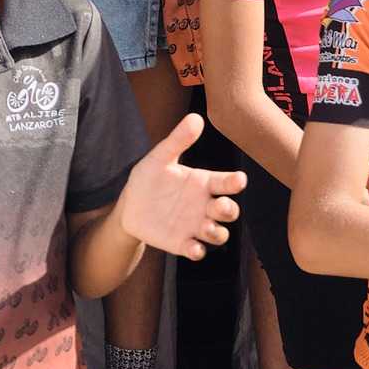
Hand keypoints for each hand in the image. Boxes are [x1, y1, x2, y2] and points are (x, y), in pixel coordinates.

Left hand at [114, 113, 245, 260]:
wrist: (130, 205)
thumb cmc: (150, 178)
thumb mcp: (160, 157)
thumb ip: (178, 140)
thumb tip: (195, 117)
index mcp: (203, 183)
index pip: (226, 182)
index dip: (234, 181)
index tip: (239, 179)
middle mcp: (205, 206)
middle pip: (228, 211)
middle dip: (229, 210)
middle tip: (220, 205)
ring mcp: (195, 226)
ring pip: (218, 234)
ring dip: (217, 233)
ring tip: (208, 228)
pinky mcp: (182, 243)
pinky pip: (196, 251)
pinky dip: (197, 251)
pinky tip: (192, 247)